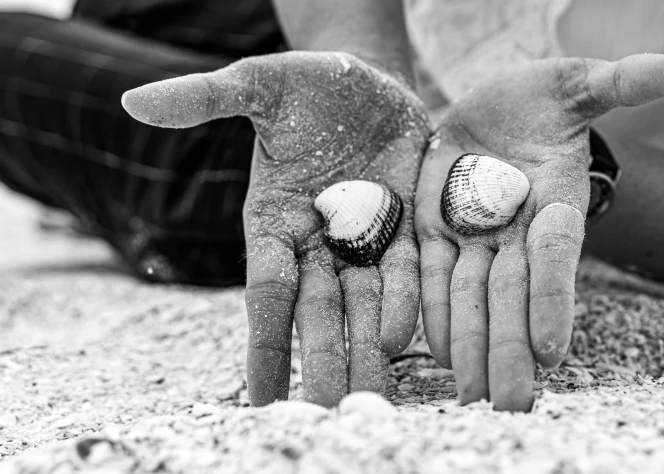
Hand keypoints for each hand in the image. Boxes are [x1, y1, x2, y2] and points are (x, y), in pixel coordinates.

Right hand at [122, 52, 428, 406]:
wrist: (371, 81)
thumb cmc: (307, 84)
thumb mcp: (259, 83)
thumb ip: (207, 97)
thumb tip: (135, 102)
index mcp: (273, 221)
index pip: (266, 291)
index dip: (263, 343)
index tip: (261, 398)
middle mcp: (317, 243)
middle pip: (319, 312)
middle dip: (323, 360)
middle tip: (329, 412)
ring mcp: (364, 239)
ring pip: (366, 304)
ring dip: (368, 350)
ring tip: (374, 397)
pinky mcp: (407, 227)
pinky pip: (408, 273)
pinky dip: (410, 304)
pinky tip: (408, 342)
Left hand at [415, 54, 663, 410]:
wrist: (490, 109)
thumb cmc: (541, 98)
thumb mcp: (575, 83)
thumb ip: (617, 83)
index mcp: (554, 201)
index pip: (555, 257)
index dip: (553, 300)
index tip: (553, 350)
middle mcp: (514, 231)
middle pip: (511, 294)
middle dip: (508, 347)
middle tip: (509, 402)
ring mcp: (471, 234)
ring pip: (467, 294)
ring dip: (465, 341)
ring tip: (465, 391)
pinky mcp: (431, 228)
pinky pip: (423, 271)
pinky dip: (416, 304)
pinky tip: (410, 343)